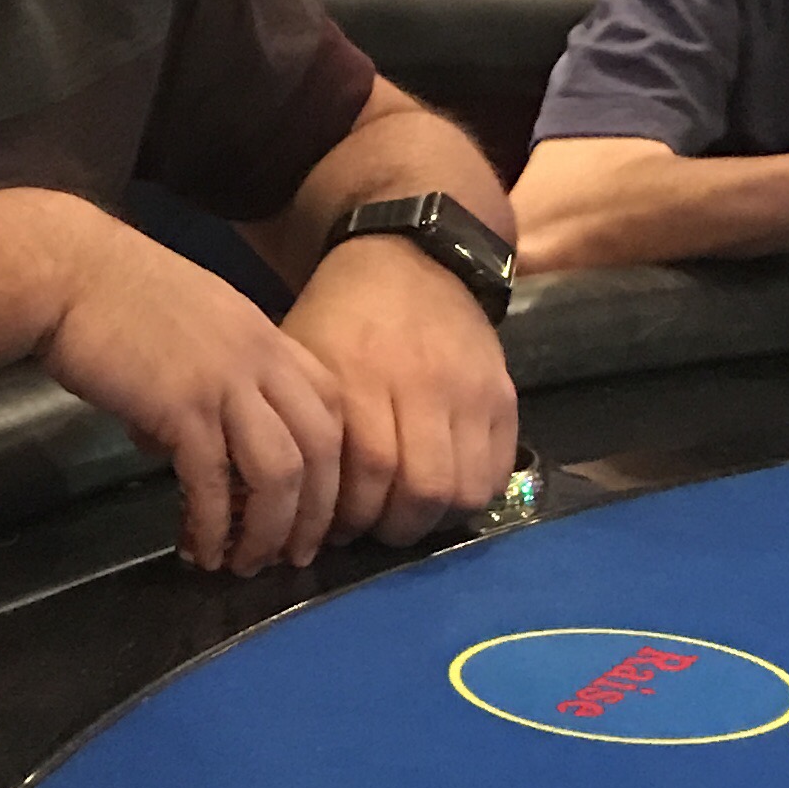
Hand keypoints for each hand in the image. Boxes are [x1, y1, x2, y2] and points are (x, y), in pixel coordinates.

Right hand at [34, 207, 344, 574]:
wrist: (64, 273)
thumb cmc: (111, 296)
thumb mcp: (188, 328)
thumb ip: (205, 383)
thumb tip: (181, 450)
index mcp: (266, 336)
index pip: (330, 405)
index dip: (334, 463)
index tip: (317, 506)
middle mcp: (259, 358)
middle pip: (321, 448)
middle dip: (315, 512)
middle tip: (296, 555)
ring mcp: (224, 382)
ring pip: (280, 473)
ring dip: (270, 529)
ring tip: (247, 564)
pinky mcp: (181, 408)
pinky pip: (213, 482)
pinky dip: (212, 525)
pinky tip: (198, 549)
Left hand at [281, 235, 521, 546]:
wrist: (411, 258)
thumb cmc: (339, 316)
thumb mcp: (301, 355)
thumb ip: (298, 421)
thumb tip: (284, 497)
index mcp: (361, 374)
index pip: (371, 471)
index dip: (353, 515)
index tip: (334, 528)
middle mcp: (423, 384)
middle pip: (424, 489)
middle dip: (394, 527)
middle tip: (373, 529)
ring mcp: (472, 390)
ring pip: (466, 489)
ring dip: (435, 519)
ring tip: (408, 513)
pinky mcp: (504, 395)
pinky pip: (498, 471)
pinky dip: (471, 495)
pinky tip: (441, 490)